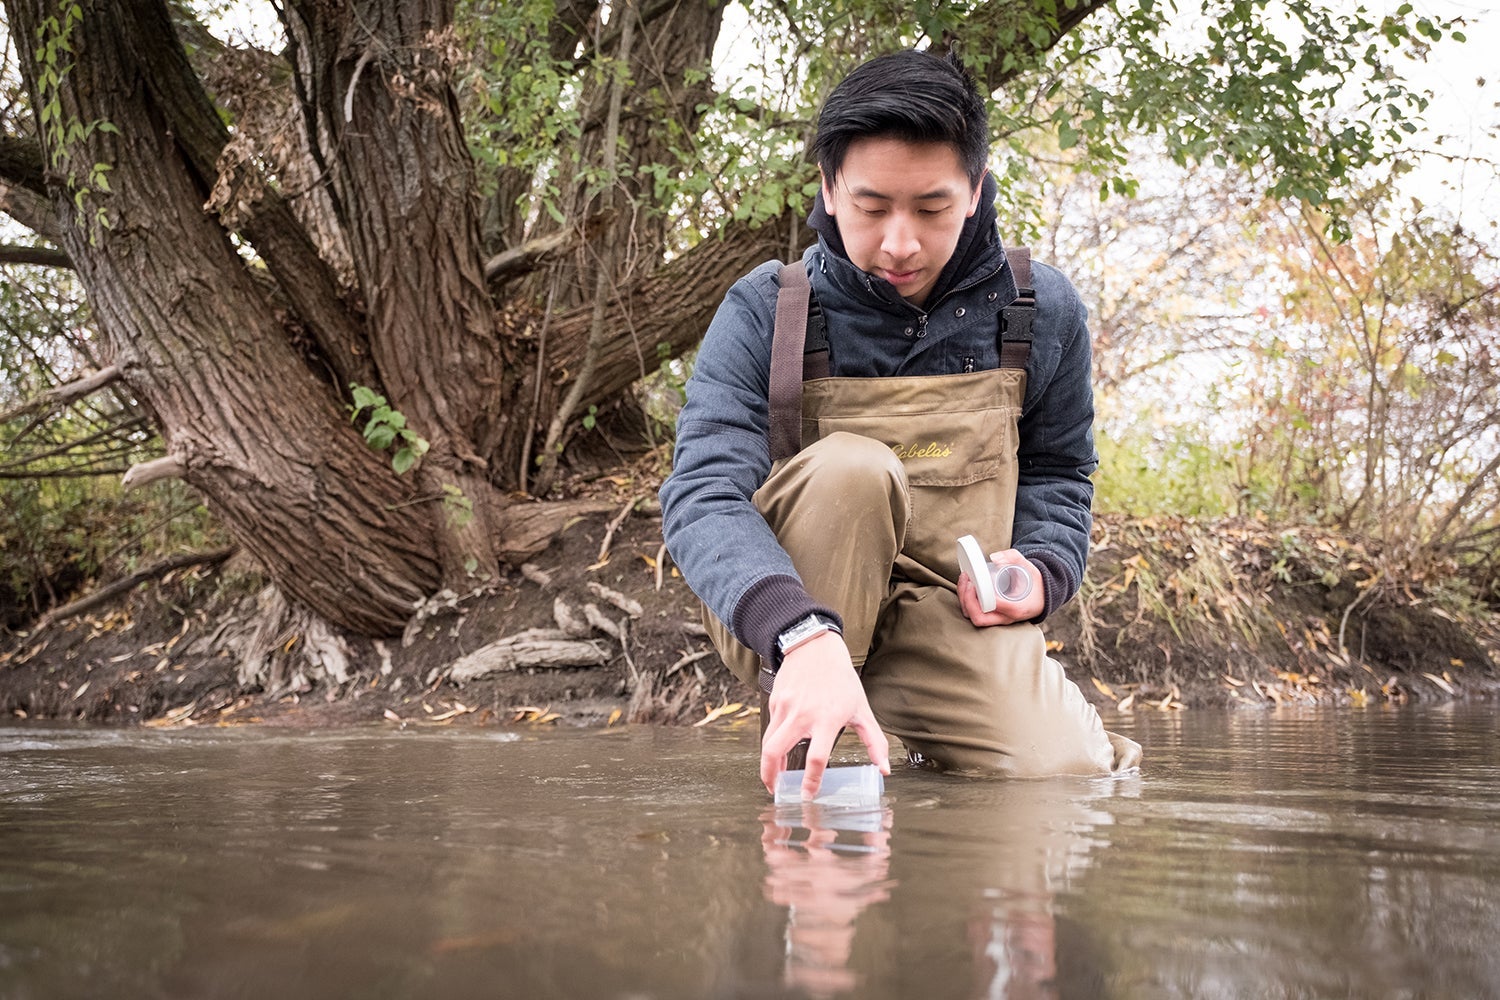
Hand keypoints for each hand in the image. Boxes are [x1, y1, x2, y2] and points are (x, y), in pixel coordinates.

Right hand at [760, 631, 890, 798]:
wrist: (815, 647)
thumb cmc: (841, 679)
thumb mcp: (862, 709)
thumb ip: (875, 741)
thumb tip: (884, 769)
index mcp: (827, 719)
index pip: (816, 758)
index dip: (811, 780)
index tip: (808, 793)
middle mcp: (802, 714)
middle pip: (775, 751)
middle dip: (770, 776)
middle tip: (775, 790)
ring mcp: (784, 707)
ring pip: (767, 743)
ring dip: (767, 763)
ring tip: (773, 776)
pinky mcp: (774, 701)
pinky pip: (770, 727)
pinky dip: (773, 742)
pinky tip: (781, 747)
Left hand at [957, 549, 1043, 624]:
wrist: (1043, 597)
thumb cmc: (1035, 583)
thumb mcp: (1029, 567)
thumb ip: (1013, 557)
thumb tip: (994, 557)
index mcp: (1017, 608)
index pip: (995, 607)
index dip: (981, 595)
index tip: (975, 582)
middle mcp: (1006, 617)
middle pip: (979, 618)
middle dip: (968, 600)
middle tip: (968, 581)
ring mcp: (999, 619)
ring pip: (975, 618)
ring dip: (965, 601)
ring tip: (965, 581)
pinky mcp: (994, 617)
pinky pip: (976, 615)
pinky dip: (967, 603)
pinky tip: (967, 587)